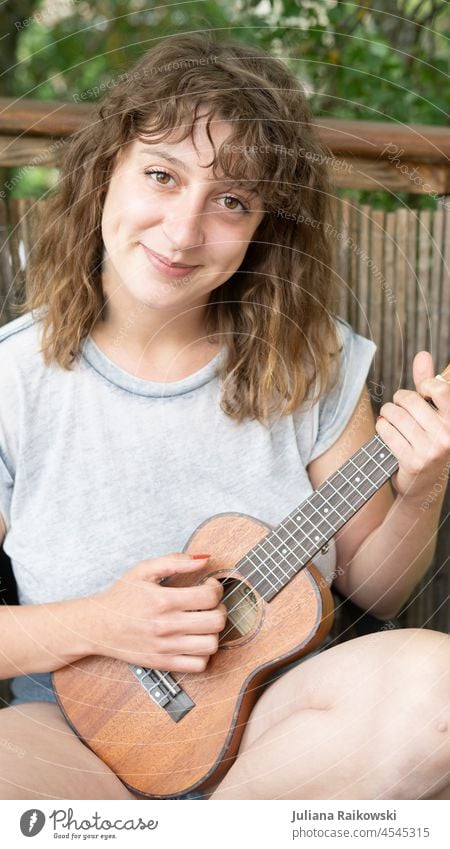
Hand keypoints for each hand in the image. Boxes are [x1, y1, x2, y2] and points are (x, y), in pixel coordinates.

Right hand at [88, 552, 226, 671]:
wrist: (97, 626)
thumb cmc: (122, 596)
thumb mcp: (144, 570)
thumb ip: (175, 561)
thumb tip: (204, 559)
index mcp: (164, 600)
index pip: (209, 596)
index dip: (216, 588)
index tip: (209, 585)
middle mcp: (167, 626)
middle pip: (216, 621)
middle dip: (220, 609)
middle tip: (210, 604)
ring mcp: (166, 647)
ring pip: (211, 645)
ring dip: (213, 632)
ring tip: (203, 622)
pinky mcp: (164, 663)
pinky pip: (199, 665)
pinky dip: (203, 653)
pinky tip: (195, 640)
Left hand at [375, 351, 449, 502]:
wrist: (423, 484)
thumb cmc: (428, 440)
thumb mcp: (433, 413)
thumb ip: (429, 384)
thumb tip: (422, 355)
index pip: (439, 389)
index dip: (424, 386)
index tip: (422, 393)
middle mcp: (448, 436)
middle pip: (410, 400)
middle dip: (399, 400)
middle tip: (399, 407)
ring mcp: (431, 450)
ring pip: (395, 414)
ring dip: (387, 413)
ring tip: (390, 418)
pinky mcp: (413, 461)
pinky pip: (386, 431)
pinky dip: (382, 427)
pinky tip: (385, 430)